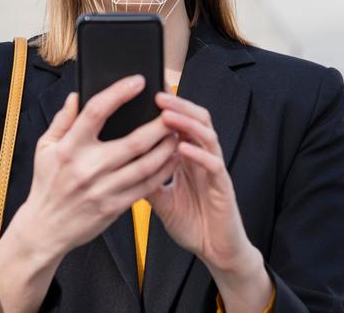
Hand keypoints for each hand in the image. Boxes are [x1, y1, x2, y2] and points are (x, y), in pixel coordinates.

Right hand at [19, 75, 178, 261]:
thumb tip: (77, 95)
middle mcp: (88, 168)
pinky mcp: (114, 207)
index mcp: (69, 148)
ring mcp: (103, 189)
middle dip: (158, 125)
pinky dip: (162, 171)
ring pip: (145, 165)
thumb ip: (63, 120)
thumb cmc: (46, 183)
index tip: (138, 81)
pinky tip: (171, 158)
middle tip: (172, 110)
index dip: (118, 93)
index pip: (96, 112)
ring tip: (177, 132)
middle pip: (133, 141)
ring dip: (166, 147)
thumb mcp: (45, 147)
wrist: (45, 229)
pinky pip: (145, 187)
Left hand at [144, 87, 253, 272]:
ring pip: (206, 135)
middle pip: (197, 119)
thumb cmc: (192, 222)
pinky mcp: (223, 186)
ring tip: (167, 115)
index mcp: (189, 156)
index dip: (169, 106)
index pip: (182, 121)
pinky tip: (183, 149)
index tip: (149, 92)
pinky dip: (198, 154)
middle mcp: (203, 157)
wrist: (216, 250)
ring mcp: (214, 169)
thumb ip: (146, 177)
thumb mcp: (161, 198)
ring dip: (186, 123)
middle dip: (178, 105)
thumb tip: (120, 161)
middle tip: (158, 96)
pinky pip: (213, 164)